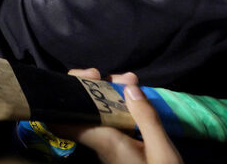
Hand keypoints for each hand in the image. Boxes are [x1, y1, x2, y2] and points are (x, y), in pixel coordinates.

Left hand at [62, 69, 182, 163]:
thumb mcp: (161, 150)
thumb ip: (145, 118)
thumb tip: (127, 87)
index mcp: (104, 141)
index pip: (65, 120)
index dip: (65, 96)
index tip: (83, 77)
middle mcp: (99, 141)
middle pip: (82, 108)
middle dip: (94, 85)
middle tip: (119, 76)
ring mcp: (108, 143)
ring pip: (98, 110)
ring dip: (111, 91)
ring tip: (132, 80)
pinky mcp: (118, 144)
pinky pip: (111, 118)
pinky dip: (121, 104)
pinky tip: (136, 95)